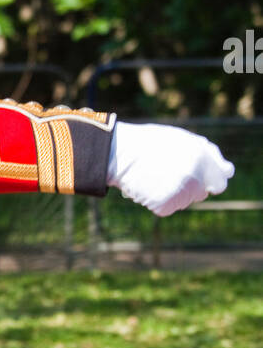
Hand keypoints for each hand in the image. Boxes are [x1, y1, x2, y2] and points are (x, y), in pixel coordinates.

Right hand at [107, 122, 233, 216]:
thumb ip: (208, 154)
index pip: (221, 180)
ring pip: (184, 202)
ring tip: (154, 177)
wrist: (119, 153)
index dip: (211, 180)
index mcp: (201, 157)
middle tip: (167, 173)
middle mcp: (195, 176)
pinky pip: (167, 207)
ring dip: (173, 194)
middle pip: (201, 193)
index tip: (201, 179)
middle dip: (190, 186)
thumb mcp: (182, 140)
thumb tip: (229, 172)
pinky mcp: (165, 205)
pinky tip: (147, 187)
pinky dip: (157, 202)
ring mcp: (180, 192)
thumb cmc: (150, 143)